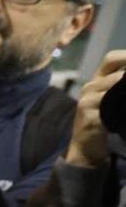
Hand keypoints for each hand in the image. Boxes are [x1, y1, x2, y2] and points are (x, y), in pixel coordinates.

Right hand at [68, 51, 125, 168]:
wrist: (84, 148)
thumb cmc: (101, 122)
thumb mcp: (109, 101)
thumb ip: (119, 87)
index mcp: (95, 81)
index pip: (111, 59)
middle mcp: (89, 88)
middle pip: (118, 75)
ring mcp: (87, 103)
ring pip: (115, 90)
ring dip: (125, 95)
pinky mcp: (90, 119)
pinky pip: (110, 110)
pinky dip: (121, 111)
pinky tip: (123, 115)